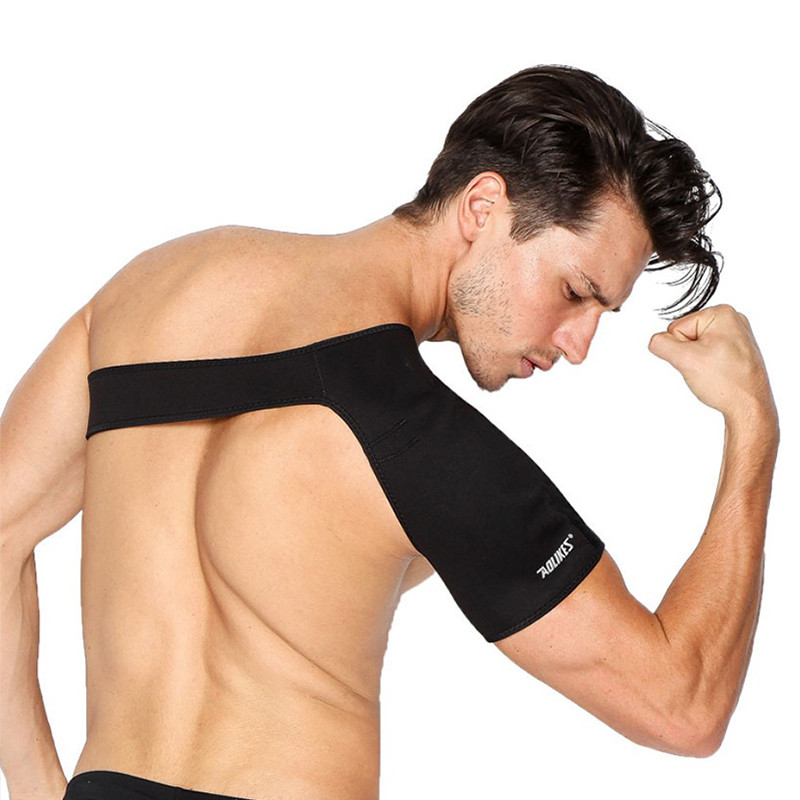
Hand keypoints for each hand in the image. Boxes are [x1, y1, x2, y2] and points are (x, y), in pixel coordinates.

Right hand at [648, 304, 777, 424]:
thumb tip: (655, 340)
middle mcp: (731, 319)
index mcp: (721, 314)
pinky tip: (719, 372)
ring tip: (715, 371)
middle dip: (690, 354)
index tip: (700, 361)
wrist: (749, 406)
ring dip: (698, 361)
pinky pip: (707, 352)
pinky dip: (707, 364)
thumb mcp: (685, 360)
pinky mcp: (735, 348)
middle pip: (686, 334)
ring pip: (695, 345)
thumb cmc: (728, 383)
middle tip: (707, 368)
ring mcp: (735, 334)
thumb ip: (661, 344)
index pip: (677, 328)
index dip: (681, 349)